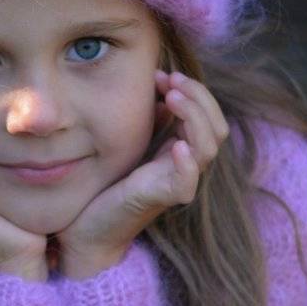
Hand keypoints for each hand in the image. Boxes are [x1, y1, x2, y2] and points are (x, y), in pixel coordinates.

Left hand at [55, 70, 228, 278]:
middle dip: (198, 97)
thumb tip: (164, 86)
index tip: (162, 74)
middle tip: (170, 79)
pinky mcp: (164, 200)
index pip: (209, 116)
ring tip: (171, 98)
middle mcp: (186, 167)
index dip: (193, 90)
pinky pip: (188, 181)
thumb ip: (153, 120)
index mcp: (182, 152)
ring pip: (208, 148)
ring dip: (193, 117)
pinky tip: (176, 145)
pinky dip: (187, 161)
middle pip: (217, 127)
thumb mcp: (132, 143)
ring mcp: (178, 183)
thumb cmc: (108, 187)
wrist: (89, 230)